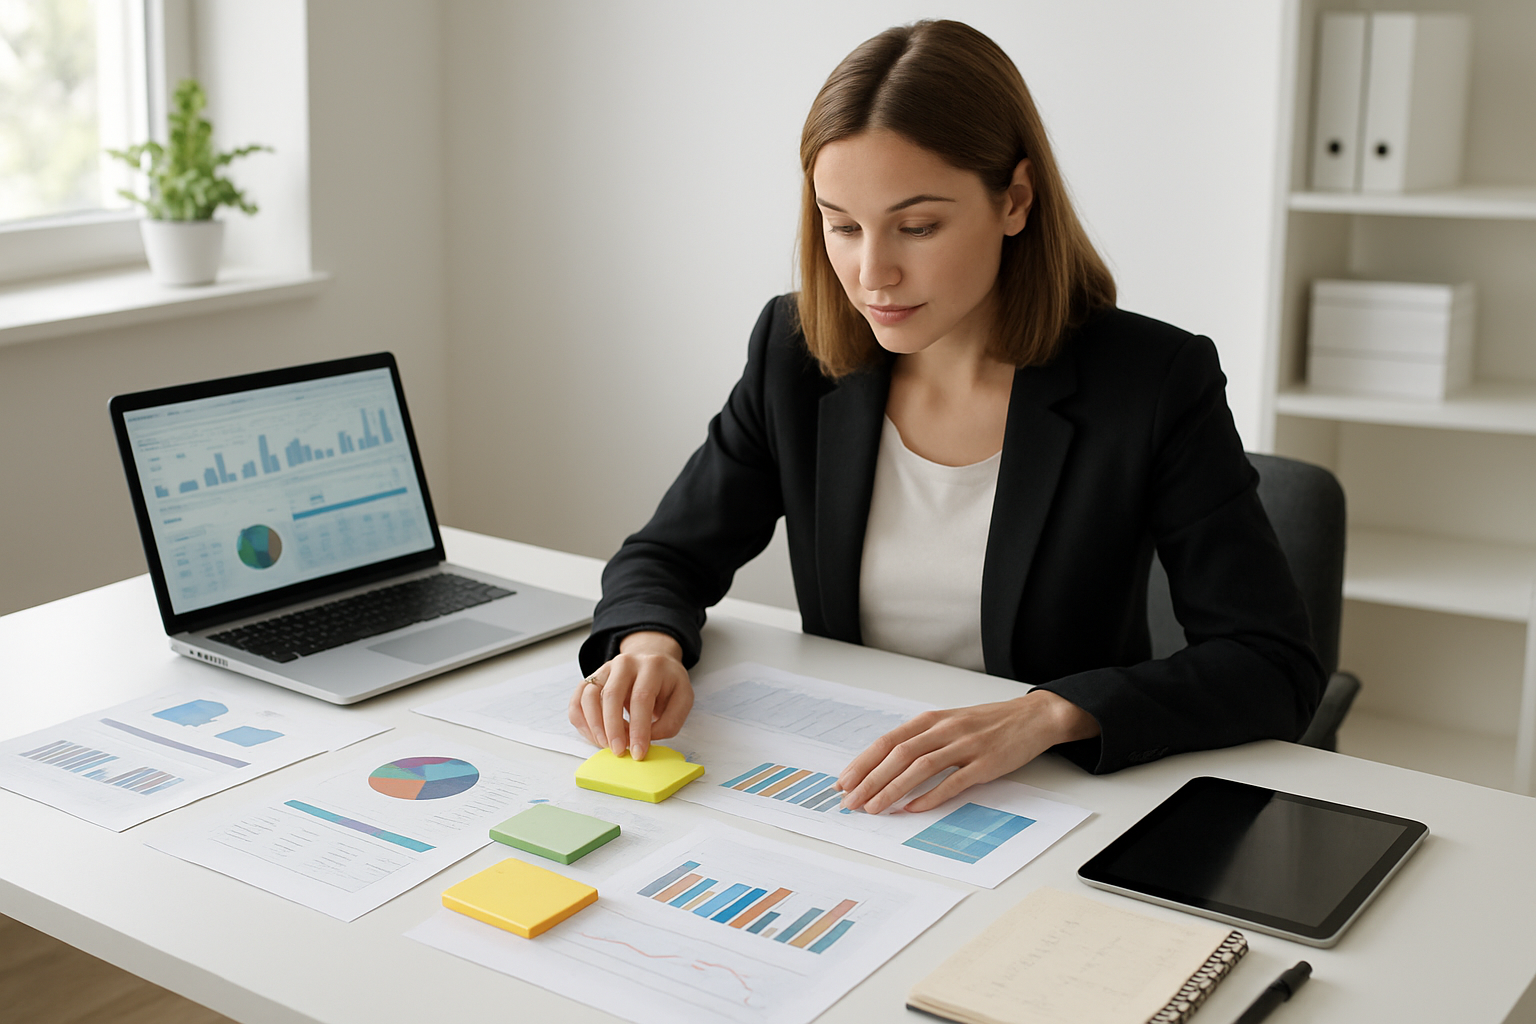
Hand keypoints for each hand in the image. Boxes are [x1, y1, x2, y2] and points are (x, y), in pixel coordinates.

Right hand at [567, 631, 692, 760]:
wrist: (652, 660)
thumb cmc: (667, 684)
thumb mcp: (683, 699)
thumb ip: (670, 721)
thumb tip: (646, 739)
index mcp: (651, 666)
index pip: (641, 698)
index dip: (638, 728)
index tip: (638, 752)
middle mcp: (624, 663)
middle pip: (611, 696)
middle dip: (613, 729)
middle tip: (618, 752)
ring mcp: (604, 669)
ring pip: (589, 697)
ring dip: (595, 726)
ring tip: (606, 744)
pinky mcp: (591, 679)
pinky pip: (577, 700)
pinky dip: (581, 721)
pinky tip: (594, 735)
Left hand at [835, 689, 1098, 813]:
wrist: (1034, 717)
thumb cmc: (988, 723)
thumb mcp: (949, 723)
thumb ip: (921, 740)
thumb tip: (885, 766)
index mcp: (932, 720)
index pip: (888, 741)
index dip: (863, 762)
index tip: (844, 782)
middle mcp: (945, 729)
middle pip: (898, 754)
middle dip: (870, 780)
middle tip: (851, 801)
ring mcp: (965, 745)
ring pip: (920, 768)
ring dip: (893, 789)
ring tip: (874, 808)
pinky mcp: (986, 763)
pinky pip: (953, 782)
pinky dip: (931, 796)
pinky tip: (913, 808)